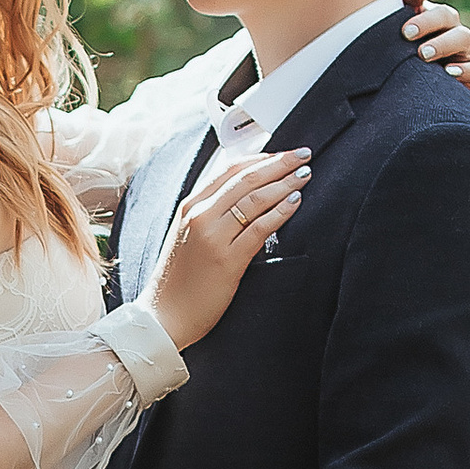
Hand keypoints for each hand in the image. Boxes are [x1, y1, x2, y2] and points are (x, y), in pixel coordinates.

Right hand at [146, 145, 308, 350]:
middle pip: (245, 178)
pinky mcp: (227, 260)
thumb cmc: (180, 279)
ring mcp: (212, 237)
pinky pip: (259, 228)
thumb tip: (243, 194)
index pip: (229, 169)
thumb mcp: (187, 234)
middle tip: (303, 156)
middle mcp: (199, 216)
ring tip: (305, 175)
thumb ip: (210, 212)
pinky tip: (295, 201)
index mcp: (190, 206)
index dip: (261, 157)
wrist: (164, 315)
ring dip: (284, 183)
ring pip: (254, 199)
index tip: (283, 153)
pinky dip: (280, 211)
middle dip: (279, 164)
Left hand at [399, 0, 469, 106]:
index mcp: (442, 24)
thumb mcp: (396, 21)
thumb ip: (403, 3)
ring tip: (449, 74)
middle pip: (464, 37)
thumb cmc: (395, 41)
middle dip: (444, 44)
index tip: (406, 33)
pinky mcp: (469, 94)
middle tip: (422, 54)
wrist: (391, 71)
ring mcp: (468, 69)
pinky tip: (469, 104)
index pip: (444, 15)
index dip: (429, 21)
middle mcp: (459, 44)